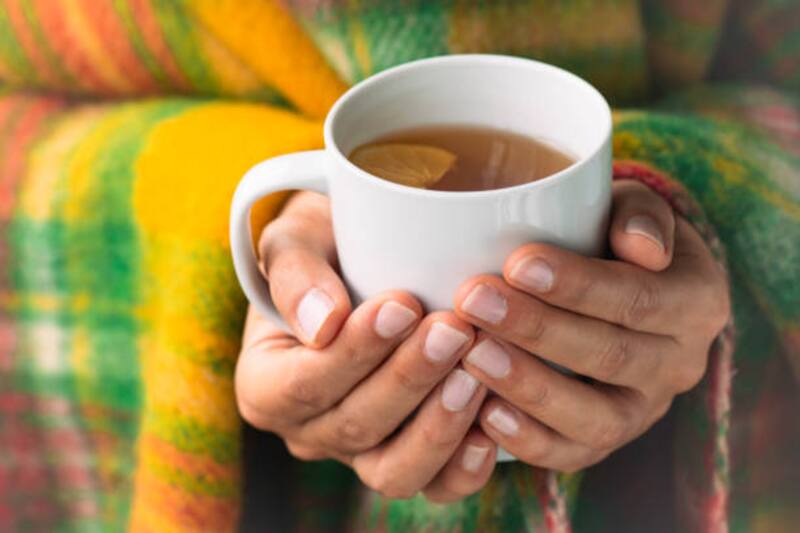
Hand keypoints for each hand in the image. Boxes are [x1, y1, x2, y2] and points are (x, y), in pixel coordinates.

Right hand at [236, 192, 497, 501]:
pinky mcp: (409, 460)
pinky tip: (492, 423)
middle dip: (409, 379)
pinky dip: (465, 465)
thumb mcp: (295, 239)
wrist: (365, 266)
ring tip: (475, 372)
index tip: (402, 306)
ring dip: (438, 424)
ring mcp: (359, 454)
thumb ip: (295, 274)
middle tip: (454, 330)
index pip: (302, 385)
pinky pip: (436, 485)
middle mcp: (308, 431)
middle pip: (355, 426)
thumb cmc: (327, 248)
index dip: (354, 353)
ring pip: (393, 470)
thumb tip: (323, 324)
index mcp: (265, 385)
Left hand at [454, 180, 730, 471]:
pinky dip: (529, 441)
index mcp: (696, 301)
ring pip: (595, 418)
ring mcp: (643, 411)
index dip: (578, 285)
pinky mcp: (605, 440)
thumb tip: (643, 249)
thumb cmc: (612, 234)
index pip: (638, 298)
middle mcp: (680, 365)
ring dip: (530, 388)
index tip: (516, 263)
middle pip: (610, 356)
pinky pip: (572, 454)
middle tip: (473, 300)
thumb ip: (641, 214)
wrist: (615, 283)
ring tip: (473, 354)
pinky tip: (485, 414)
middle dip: (537, 330)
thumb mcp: (633, 206)